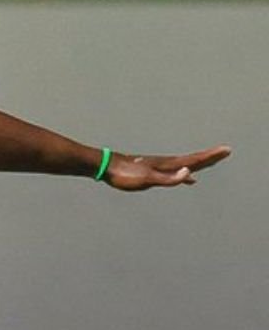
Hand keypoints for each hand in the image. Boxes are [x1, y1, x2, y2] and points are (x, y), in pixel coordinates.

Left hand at [104, 145, 231, 190]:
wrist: (104, 166)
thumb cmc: (124, 174)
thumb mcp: (147, 179)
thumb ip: (168, 178)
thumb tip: (190, 173)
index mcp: (167, 165)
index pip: (194, 160)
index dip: (210, 156)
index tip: (226, 150)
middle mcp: (165, 163)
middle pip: (192, 160)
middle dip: (209, 157)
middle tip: (225, 151)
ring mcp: (158, 166)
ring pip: (184, 164)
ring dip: (199, 164)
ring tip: (210, 163)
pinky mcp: (151, 171)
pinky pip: (174, 171)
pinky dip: (184, 174)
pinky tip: (186, 178)